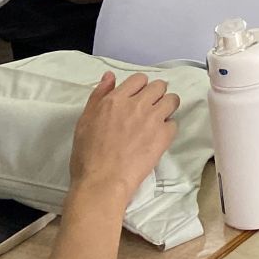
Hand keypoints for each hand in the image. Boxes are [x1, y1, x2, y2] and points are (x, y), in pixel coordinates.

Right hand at [67, 71, 178, 209]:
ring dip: (166, 108)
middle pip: (160, 86)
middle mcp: (137, 104)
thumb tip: (110, 76)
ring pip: (172, 100)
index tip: (136, 100)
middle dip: (156, 95)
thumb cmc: (87, 156)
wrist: (102, 182)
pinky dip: (167, 129)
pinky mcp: (164, 135)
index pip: (139, 79)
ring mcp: (153, 119)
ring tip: (156, 122)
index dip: (139, 88)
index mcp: (115, 100)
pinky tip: (156, 139)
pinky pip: (174, 123)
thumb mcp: (84, 122)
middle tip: (148, 111)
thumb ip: (98, 96)